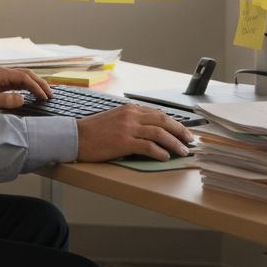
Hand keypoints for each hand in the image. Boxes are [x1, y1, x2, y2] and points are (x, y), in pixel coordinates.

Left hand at [0, 66, 51, 111]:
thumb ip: (5, 101)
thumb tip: (23, 99)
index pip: (24, 77)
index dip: (36, 87)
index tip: (45, 97)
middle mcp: (1, 73)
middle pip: (26, 74)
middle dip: (39, 83)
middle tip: (51, 94)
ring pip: (22, 79)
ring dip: (34, 85)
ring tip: (46, 94)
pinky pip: (16, 85)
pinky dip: (26, 89)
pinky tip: (32, 95)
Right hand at [76, 104, 193, 161]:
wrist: (75, 136)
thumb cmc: (93, 131)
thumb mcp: (115, 119)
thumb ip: (132, 122)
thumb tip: (150, 132)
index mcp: (130, 109)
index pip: (158, 114)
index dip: (174, 123)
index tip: (183, 131)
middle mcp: (131, 115)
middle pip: (163, 121)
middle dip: (180, 131)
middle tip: (190, 140)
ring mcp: (128, 128)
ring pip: (159, 133)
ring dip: (174, 143)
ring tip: (183, 151)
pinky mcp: (123, 141)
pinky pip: (147, 146)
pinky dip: (159, 151)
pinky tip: (165, 157)